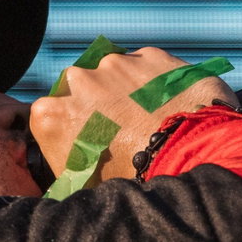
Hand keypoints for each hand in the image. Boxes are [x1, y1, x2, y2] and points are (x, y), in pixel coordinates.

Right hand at [28, 46, 236, 182]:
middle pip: (80, 90)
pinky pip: (148, 67)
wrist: (191, 160)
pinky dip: (154, 82)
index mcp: (50, 114)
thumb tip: (69, 166)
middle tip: (121, 133)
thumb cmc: (133, 181)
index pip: (49, 117)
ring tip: (149, 120)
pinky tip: (168, 107)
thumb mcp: (84, 185)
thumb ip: (66, 164)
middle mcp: (78, 80)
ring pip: (115, 74)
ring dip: (125, 91)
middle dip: (97, 106)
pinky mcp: (152, 56)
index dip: (69, 131)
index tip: (88, 145)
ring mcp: (117, 64)